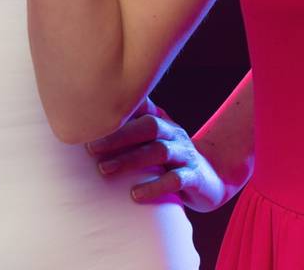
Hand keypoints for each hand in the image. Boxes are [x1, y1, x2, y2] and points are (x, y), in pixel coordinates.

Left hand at [85, 100, 232, 211]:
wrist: (212, 178)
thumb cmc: (171, 157)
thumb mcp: (155, 138)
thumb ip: (131, 128)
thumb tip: (93, 120)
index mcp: (162, 120)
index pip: (140, 108)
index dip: (118, 110)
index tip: (90, 117)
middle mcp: (174, 133)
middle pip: (148, 126)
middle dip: (118, 136)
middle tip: (90, 148)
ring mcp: (185, 154)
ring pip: (159, 151)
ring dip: (130, 160)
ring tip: (104, 170)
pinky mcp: (194, 178)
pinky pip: (175, 180)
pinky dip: (154, 186)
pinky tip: (135, 194)